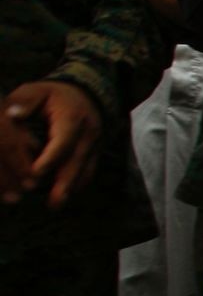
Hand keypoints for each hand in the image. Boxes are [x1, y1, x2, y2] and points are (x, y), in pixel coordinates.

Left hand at [1, 81, 102, 207]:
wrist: (87, 93)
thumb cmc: (55, 95)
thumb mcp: (37, 91)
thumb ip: (24, 101)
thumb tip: (12, 115)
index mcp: (72, 118)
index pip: (63, 141)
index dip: (51, 158)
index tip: (36, 172)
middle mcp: (87, 133)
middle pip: (77, 161)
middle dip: (65, 182)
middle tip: (54, 202)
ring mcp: (94, 144)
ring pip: (85, 169)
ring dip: (71, 187)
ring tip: (57, 204)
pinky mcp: (95, 152)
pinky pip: (89, 170)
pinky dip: (78, 183)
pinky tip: (66, 194)